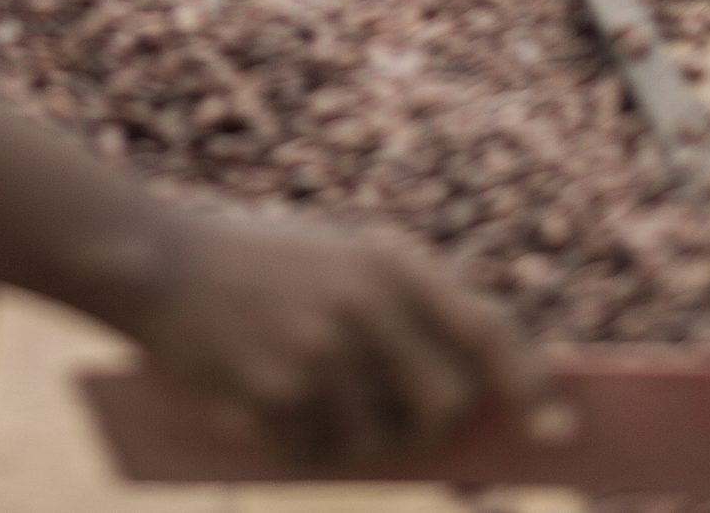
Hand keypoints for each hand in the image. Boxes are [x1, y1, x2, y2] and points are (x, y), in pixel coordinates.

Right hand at [125, 214, 554, 466]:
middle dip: (432, 427)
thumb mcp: (337, 257)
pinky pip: (315, 452)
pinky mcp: (277, 392)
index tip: (556, 427)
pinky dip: (296, 444)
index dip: (532, 385)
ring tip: (302, 397)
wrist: (152, 261)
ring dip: (349, 437)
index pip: (489, 331)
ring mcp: (322, 351)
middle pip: (446, 403)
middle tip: (403, 428)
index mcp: (388, 261)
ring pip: (378, 440)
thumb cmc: (252, 264)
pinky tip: (262, 404)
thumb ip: (402, 308)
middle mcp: (366, 304)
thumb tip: (472, 394)